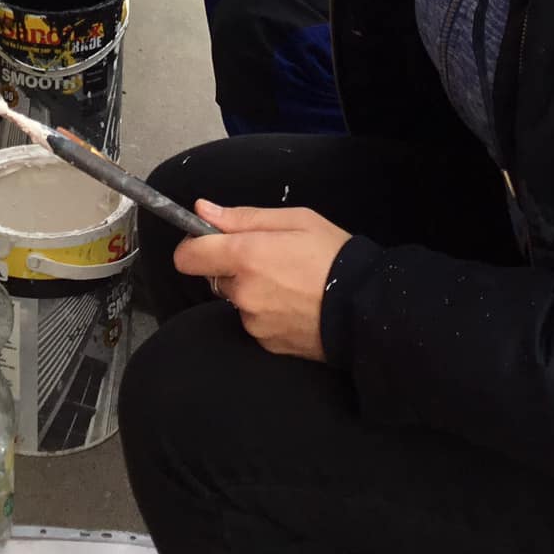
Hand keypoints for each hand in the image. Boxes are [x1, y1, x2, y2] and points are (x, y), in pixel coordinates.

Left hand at [173, 201, 351, 358]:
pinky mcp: (267, 344)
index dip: (194, 246)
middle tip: (270, 259)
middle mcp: (242, 293)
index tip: (208, 241)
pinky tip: (294, 305)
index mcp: (245, 256)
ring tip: (289, 283)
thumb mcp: (296, 220)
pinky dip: (266, 313)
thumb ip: (243, 217)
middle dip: (233, 267)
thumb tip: (202, 209)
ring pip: (237, 300)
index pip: (187, 257)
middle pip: (214, 277)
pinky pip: (254, 322)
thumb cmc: (333, 256)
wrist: (366, 308)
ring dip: (251, 291)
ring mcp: (253, 322)